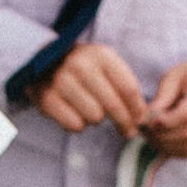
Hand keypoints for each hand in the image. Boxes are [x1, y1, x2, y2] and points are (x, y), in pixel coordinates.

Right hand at [32, 42, 146, 134]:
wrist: (43, 61)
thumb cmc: (83, 68)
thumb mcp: (105, 66)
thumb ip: (124, 87)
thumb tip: (143, 118)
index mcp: (101, 55)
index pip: (128, 88)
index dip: (138, 109)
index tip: (142, 121)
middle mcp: (81, 65)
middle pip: (114, 106)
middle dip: (124, 123)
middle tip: (128, 131)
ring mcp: (62, 81)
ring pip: (95, 118)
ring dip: (96, 119)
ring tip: (90, 109)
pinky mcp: (47, 98)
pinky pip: (75, 125)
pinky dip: (78, 124)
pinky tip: (74, 113)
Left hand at [143, 60, 186, 157]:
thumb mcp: (174, 78)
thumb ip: (162, 97)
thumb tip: (147, 119)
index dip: (166, 123)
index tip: (149, 123)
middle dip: (163, 136)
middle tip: (145, 133)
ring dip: (168, 146)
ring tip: (152, 138)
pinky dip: (177, 151)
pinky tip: (164, 144)